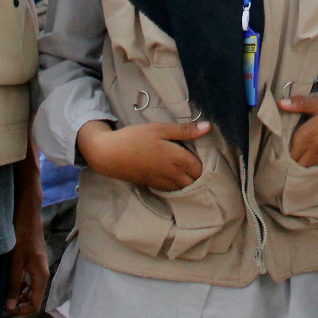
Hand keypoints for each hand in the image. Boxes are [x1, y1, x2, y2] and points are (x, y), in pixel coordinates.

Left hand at [5, 190, 47, 315]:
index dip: (21, 310)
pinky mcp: (33, 263)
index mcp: (40, 276)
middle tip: (1, 299)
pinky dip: (18, 284)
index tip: (6, 307)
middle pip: (32, 298)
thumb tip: (10, 306)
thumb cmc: (22, 237)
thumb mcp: (15, 263)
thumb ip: (14, 284)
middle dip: (18, 303)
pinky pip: (27, 280)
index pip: (35, 305)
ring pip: (29, 290)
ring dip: (17, 293)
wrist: (27, 216)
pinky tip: (6, 279)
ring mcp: (38, 268)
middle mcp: (42, 274)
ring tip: (2, 290)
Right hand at [77, 119, 208, 190]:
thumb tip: (208, 127)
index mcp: (177, 159)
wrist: (109, 154)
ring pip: (183, 187)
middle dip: (198, 173)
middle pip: (194, 180)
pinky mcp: (152, 185)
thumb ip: (185, 130)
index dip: (204, 161)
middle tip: (195, 159)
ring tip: (186, 167)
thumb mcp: (160, 128)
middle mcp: (172, 174)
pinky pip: (172, 190)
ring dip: (188, 180)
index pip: (200, 167)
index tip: (202, 151)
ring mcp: (162, 181)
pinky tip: (173, 173)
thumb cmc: (135, 138)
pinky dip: (177, 184)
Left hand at [277, 93, 317, 166]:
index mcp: (308, 136)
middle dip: (289, 159)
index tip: (278, 144)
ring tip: (296, 154)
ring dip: (299, 163)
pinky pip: (317, 166)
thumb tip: (281, 103)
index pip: (288, 151)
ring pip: (306, 167)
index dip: (281, 149)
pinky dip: (311, 163)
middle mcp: (315, 149)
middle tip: (285, 149)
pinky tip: (311, 154)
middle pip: (295, 163)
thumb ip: (301, 104)